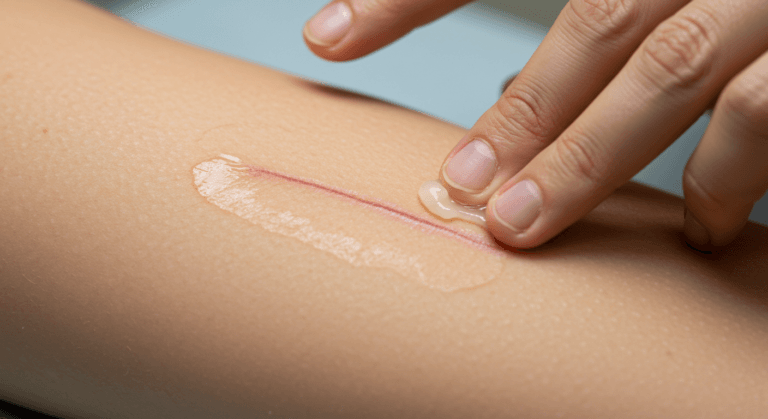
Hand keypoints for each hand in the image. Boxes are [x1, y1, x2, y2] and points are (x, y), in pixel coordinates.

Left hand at [303, 0, 767, 248]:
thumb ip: (571, 25)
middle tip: (458, 187)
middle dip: (522, 111)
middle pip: (600, 18)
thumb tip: (495, 95)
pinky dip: (722, 177)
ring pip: (670, 69)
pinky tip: (696, 225)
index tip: (326, 38)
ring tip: (526, 225)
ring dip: (590, 159)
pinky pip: (764, 111)